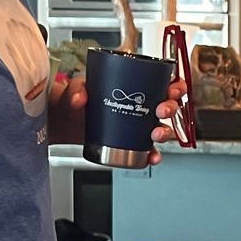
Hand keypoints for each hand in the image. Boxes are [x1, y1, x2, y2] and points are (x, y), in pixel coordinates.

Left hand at [49, 74, 186, 158]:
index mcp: (134, 87)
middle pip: (167, 106)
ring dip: (164, 132)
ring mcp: (137, 127)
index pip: (163, 83)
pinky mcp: (130, 144)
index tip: (173, 89)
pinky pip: (148, 151)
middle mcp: (140, 107)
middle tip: (162, 110)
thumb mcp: (76, 88)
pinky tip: (152, 157)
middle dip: (170, 108)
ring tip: (154, 134)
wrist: (65, 121)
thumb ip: (76, 89)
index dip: (175, 86)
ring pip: (162, 129)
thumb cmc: (75, 99)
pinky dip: (154, 155)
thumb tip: (80, 98)